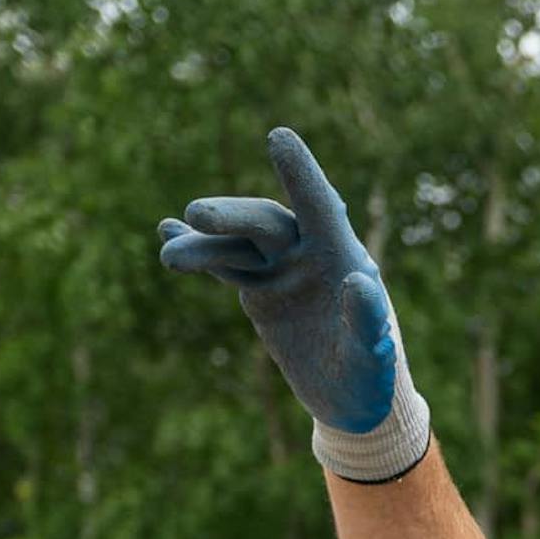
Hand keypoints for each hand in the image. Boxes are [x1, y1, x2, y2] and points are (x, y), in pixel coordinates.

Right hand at [156, 127, 431, 482]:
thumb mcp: (372, 357)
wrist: (352, 402)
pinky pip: (224, 264)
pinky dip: (197, 251)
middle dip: (231, 217)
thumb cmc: (372, 379)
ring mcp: (282, 269)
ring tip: (168, 253)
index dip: (300, 173)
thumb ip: (369, 321)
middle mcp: (310, 255)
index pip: (320, 206)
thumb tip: (361, 281)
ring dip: (201, 243)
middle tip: (198, 215)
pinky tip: (167, 233)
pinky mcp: (260, 290)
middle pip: (264, 222)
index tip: (278, 137)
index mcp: (343, 259)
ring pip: (236, 244)